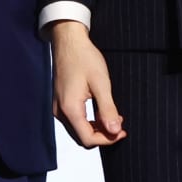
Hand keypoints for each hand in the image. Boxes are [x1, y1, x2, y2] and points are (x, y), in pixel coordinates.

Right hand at [50, 20, 126, 147]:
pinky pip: (74, 120)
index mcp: (70, 108)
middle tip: (120, 125)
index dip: (107, 140)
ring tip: (113, 117)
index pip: (88, 139)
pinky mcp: (60, 101)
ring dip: (96, 128)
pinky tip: (101, 111)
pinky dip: (89, 121)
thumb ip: (108, 110)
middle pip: (82, 137)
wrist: (69, 41)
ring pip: (78, 130)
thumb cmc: (84, 58)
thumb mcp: (101, 83)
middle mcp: (60, 111)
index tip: (122, 132)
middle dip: (103, 135)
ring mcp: (59, 107)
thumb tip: (115, 132)